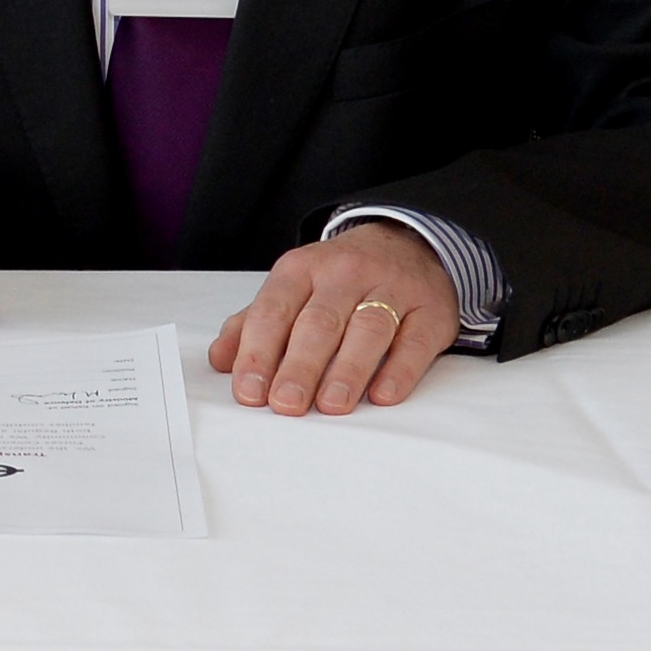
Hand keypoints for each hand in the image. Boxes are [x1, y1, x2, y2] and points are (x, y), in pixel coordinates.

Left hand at [207, 219, 459, 415]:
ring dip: (347, 370)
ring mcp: (392, 289)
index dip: (258, 352)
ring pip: (367, 329)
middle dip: (299, 366)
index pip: (274, 310)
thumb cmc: (339, 279)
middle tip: (285, 404)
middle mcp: (346, 273)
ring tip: (330, 406)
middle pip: (319, 322)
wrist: (408, 244)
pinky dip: (400, 370)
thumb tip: (220, 360)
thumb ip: (254, 323)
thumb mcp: (293, 289)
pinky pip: (415, 340)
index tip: (249, 391)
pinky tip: (383, 395)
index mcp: (302, 269)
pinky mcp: (430, 310)